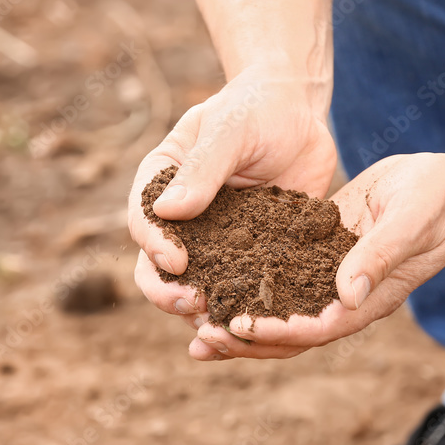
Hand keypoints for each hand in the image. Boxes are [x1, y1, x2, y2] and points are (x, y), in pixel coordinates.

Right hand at [128, 63, 337, 332]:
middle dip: (168, 293)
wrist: (299, 115)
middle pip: (156, 269)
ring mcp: (212, 244)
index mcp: (160, 185)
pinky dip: (239, 316)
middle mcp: (180, 221)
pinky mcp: (247, 259)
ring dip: (201, 314)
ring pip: (193, 290)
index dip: (154, 245)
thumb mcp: (230, 129)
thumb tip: (167, 212)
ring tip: (219, 328)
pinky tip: (251, 334)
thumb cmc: (257, 109)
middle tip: (193, 304)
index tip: (177, 261)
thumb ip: (204, 168)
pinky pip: (236, 293)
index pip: (144, 221)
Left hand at [189, 153, 444, 359]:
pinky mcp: (314, 259)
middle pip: (292, 335)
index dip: (281, 331)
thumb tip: (345, 294)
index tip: (243, 328)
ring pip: (279, 316)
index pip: (321, 327)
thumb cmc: (435, 197)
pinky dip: (247, 290)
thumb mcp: (412, 217)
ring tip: (195, 330)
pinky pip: (277, 284)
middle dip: (248, 341)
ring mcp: (328, 281)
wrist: (441, 185)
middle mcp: (345, 298)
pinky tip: (212, 286)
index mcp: (371, 297)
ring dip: (240, 326)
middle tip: (203, 338)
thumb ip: (381, 254)